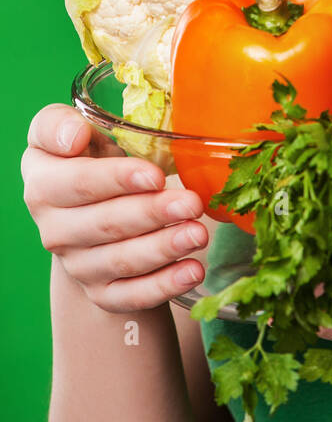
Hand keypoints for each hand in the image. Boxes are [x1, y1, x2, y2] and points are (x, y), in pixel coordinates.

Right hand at [21, 104, 207, 312]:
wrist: (91, 206)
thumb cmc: (88, 158)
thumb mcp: (69, 131)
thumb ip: (60, 126)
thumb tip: (75, 135)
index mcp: (43, 184)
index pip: (76, 184)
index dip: (115, 180)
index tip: (155, 175)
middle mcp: (54, 229)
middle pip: (105, 224)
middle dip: (152, 214)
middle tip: (192, 204)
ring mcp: (78, 265)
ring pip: (122, 261)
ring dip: (164, 248)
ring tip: (199, 233)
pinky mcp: (102, 293)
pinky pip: (132, 295)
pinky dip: (165, 285)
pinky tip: (193, 270)